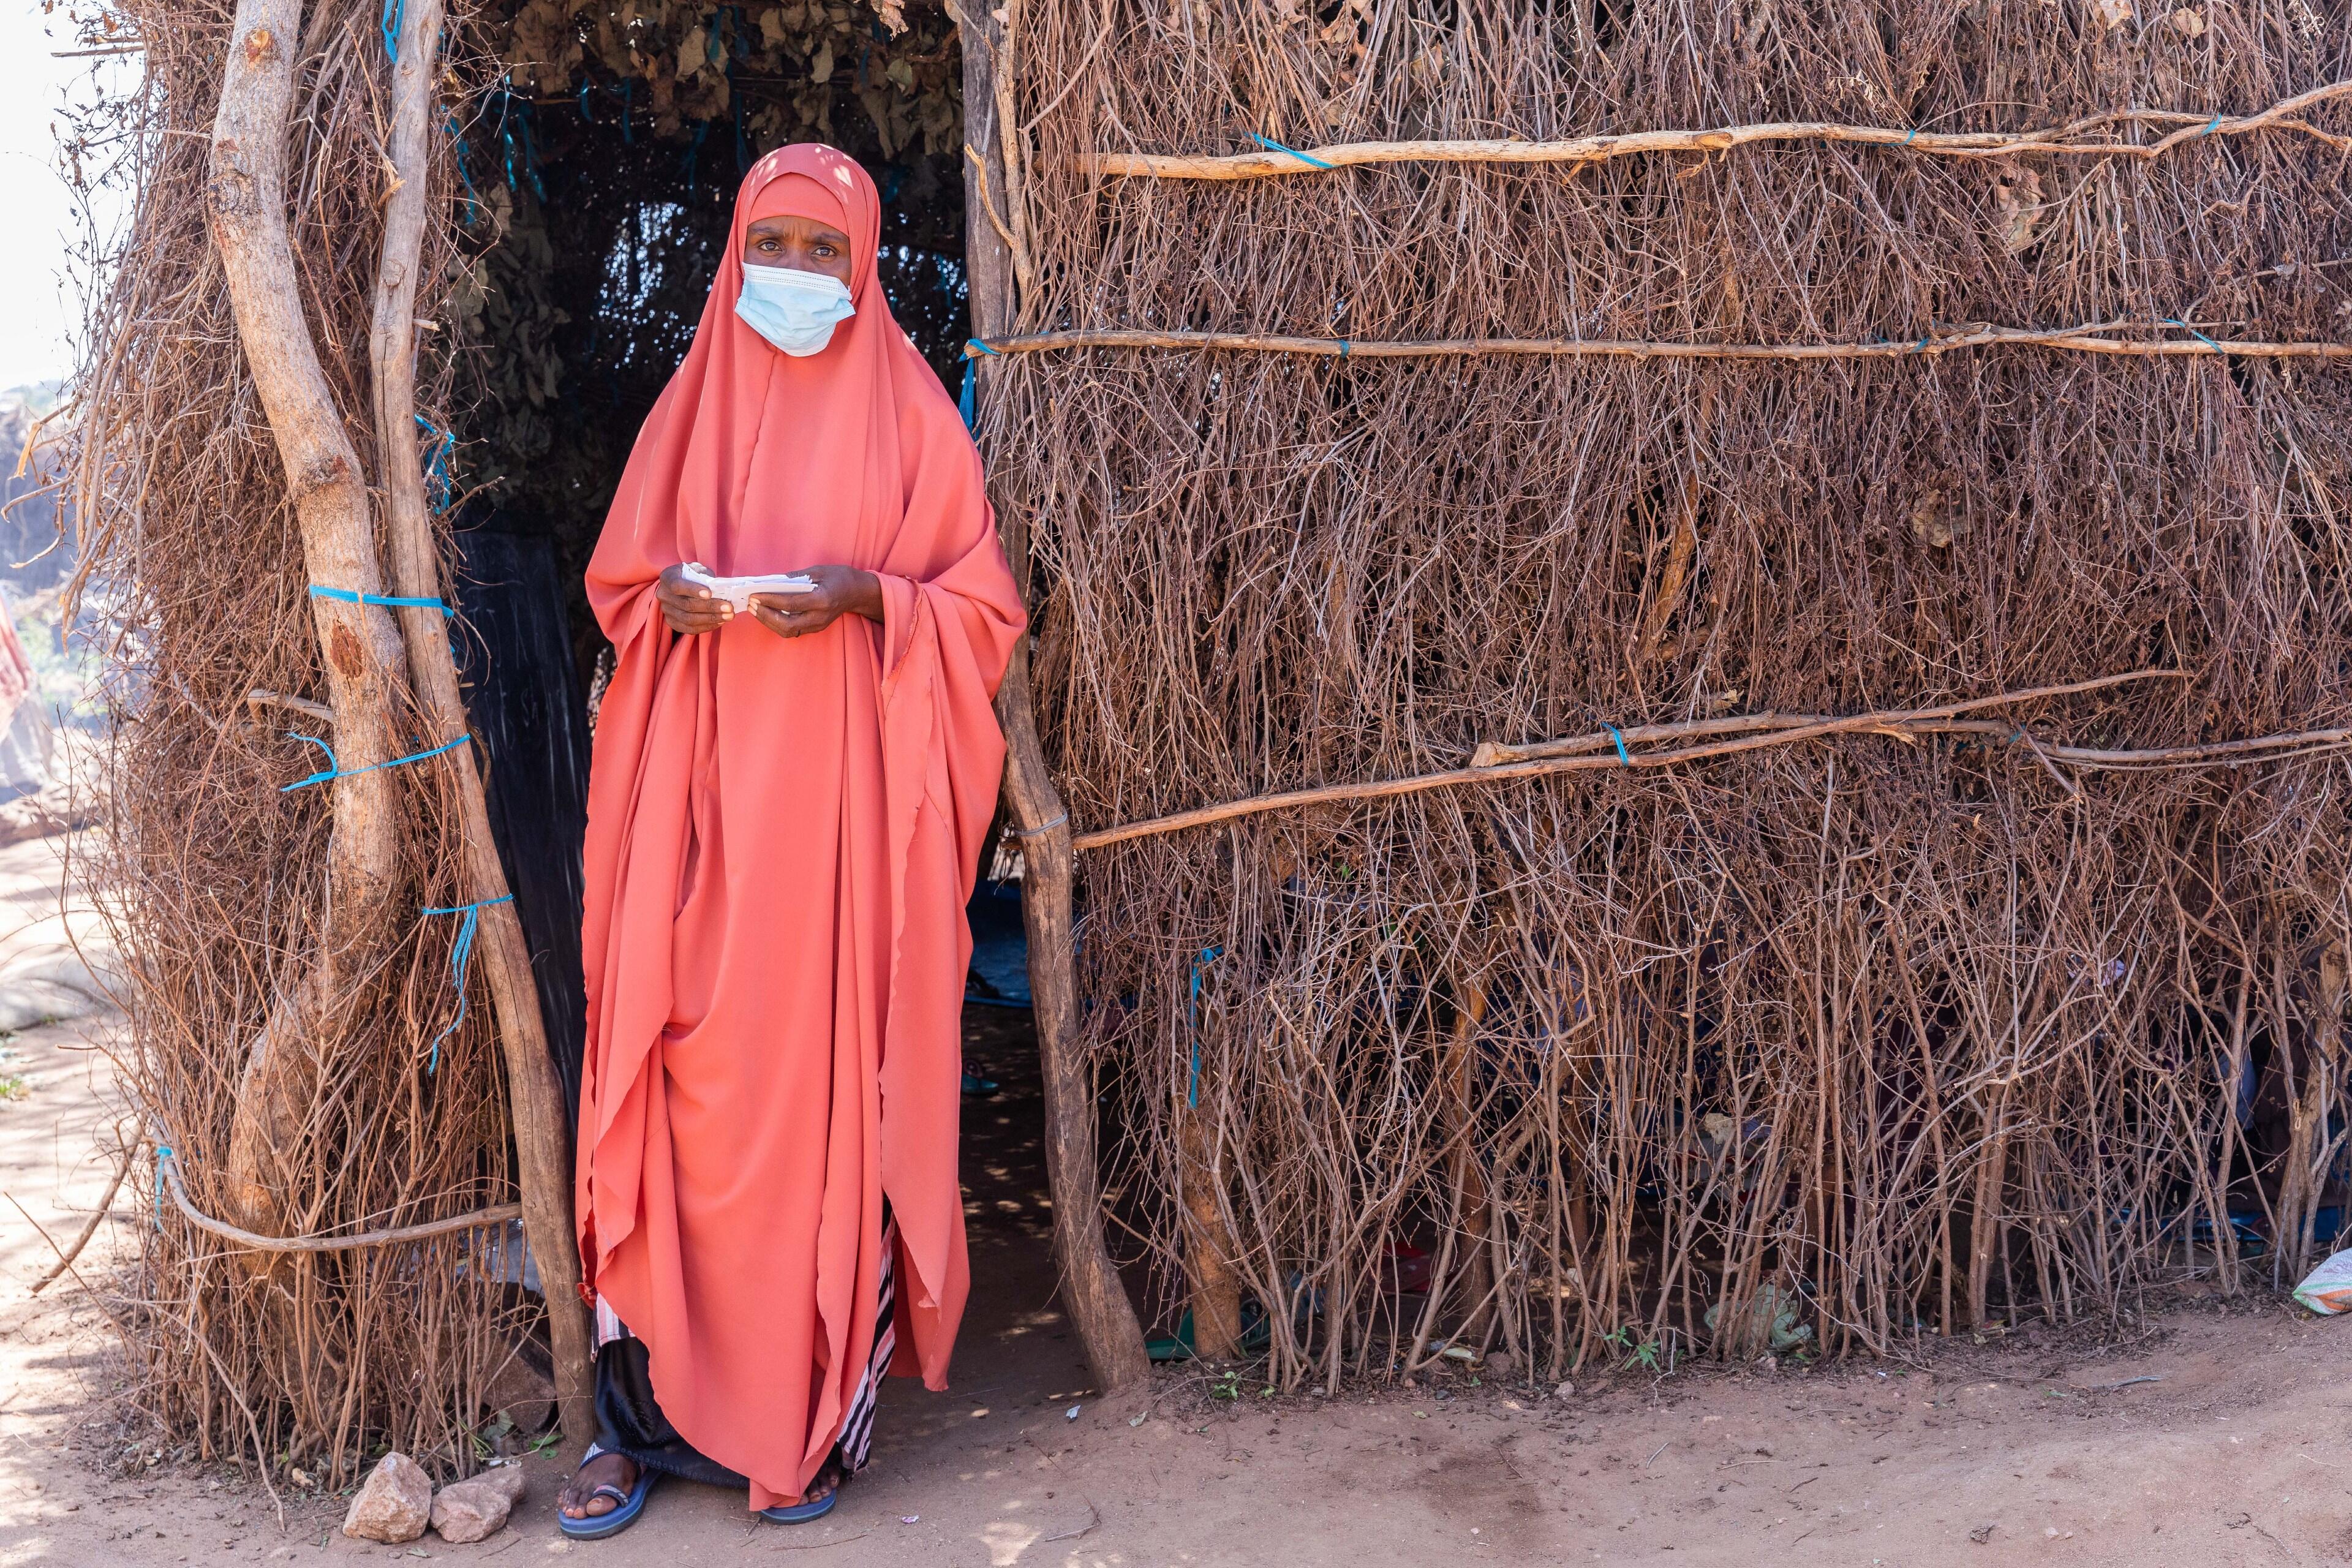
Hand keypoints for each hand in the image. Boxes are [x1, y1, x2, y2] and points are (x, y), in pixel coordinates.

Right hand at [655, 563, 732, 634]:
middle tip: (729, 608)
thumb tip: (720, 590)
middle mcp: (663, 595)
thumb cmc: (692, 576)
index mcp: (667, 577)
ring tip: (728, 616)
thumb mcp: (698, 570)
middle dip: (710, 607)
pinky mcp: (672, 623)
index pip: (677, 586)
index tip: (710, 594)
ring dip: (711, 619)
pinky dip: (706, 627)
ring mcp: (666, 611)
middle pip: (686, 605)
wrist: (682, 584)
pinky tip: (720, 622)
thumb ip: (705, 577)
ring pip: (689, 619)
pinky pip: (689, 629)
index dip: (693, 590)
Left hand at [749, 563, 882, 639]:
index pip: (790, 604)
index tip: (755, 595)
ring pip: (788, 631)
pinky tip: (767, 613)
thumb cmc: (839, 577)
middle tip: (752, 604)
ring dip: (769, 622)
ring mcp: (818, 625)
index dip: (770, 600)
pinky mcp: (816, 628)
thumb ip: (795, 577)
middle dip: (766, 616)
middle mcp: (820, 617)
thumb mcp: (818, 570)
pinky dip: (777, 624)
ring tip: (755, 609)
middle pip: (787, 624)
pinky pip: (792, 630)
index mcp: (822, 600)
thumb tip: (772, 582)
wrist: (858, 592)